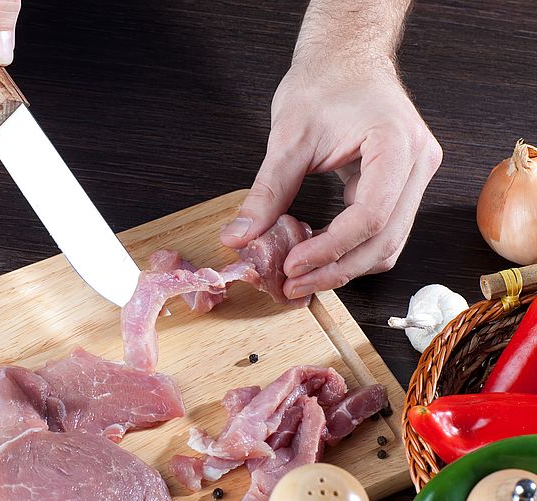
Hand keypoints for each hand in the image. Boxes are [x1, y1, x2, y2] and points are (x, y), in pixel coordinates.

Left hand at [220, 59, 441, 299]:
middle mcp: (417, 164)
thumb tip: (240, 237)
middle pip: (384, 240)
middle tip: (293, 284)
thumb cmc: (324, 82)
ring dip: (344, 267)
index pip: (370, 216)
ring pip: (388, 243)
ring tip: (301, 276)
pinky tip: (317, 254)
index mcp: (396, 144)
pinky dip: (350, 250)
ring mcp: (414, 176)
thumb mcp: (288, 137)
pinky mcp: (401, 186)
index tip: (293, 264)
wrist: (344, 58)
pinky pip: (382, 231)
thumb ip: (267, 192)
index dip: (330, 249)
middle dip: (336, 270)